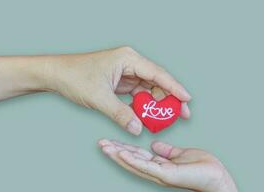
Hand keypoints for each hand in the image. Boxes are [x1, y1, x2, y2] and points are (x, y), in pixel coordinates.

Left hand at [43, 46, 190, 134]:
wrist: (56, 74)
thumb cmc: (74, 77)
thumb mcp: (98, 97)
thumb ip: (120, 113)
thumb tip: (137, 129)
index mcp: (127, 59)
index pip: (157, 73)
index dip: (174, 87)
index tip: (187, 100)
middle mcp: (129, 63)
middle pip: (156, 81)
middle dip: (168, 97)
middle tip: (181, 114)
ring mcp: (125, 72)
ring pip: (147, 88)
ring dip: (156, 103)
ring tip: (166, 118)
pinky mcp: (119, 82)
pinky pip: (137, 94)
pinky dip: (143, 104)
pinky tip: (148, 116)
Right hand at [98, 139, 236, 191]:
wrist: (217, 178)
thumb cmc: (202, 167)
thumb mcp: (180, 154)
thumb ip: (166, 151)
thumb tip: (154, 145)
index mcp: (158, 164)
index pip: (136, 154)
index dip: (123, 147)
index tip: (111, 141)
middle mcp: (155, 170)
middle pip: (131, 159)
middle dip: (115, 151)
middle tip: (100, 143)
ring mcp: (159, 173)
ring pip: (134, 163)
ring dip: (118, 155)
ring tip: (104, 147)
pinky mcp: (165, 175)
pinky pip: (145, 166)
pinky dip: (132, 160)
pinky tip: (121, 153)